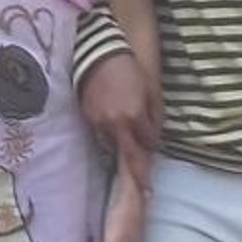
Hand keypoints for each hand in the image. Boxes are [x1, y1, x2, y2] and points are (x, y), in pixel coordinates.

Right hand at [79, 54, 160, 192]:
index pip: (146, 146)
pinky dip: (108, 134)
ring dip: (120, 147)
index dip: (151, 152)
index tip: (152, 166)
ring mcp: (97, 121)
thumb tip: (154, 138)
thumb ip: (155, 117)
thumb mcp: (152, 91)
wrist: (100, 52)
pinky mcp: (86, 116)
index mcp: (133, 117)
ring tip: (124, 146)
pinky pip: (100, 133)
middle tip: (142, 189)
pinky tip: (111, 126)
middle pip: (126, 155)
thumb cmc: (131, 68)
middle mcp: (114, 124)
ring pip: (111, 145)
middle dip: (135, 169)